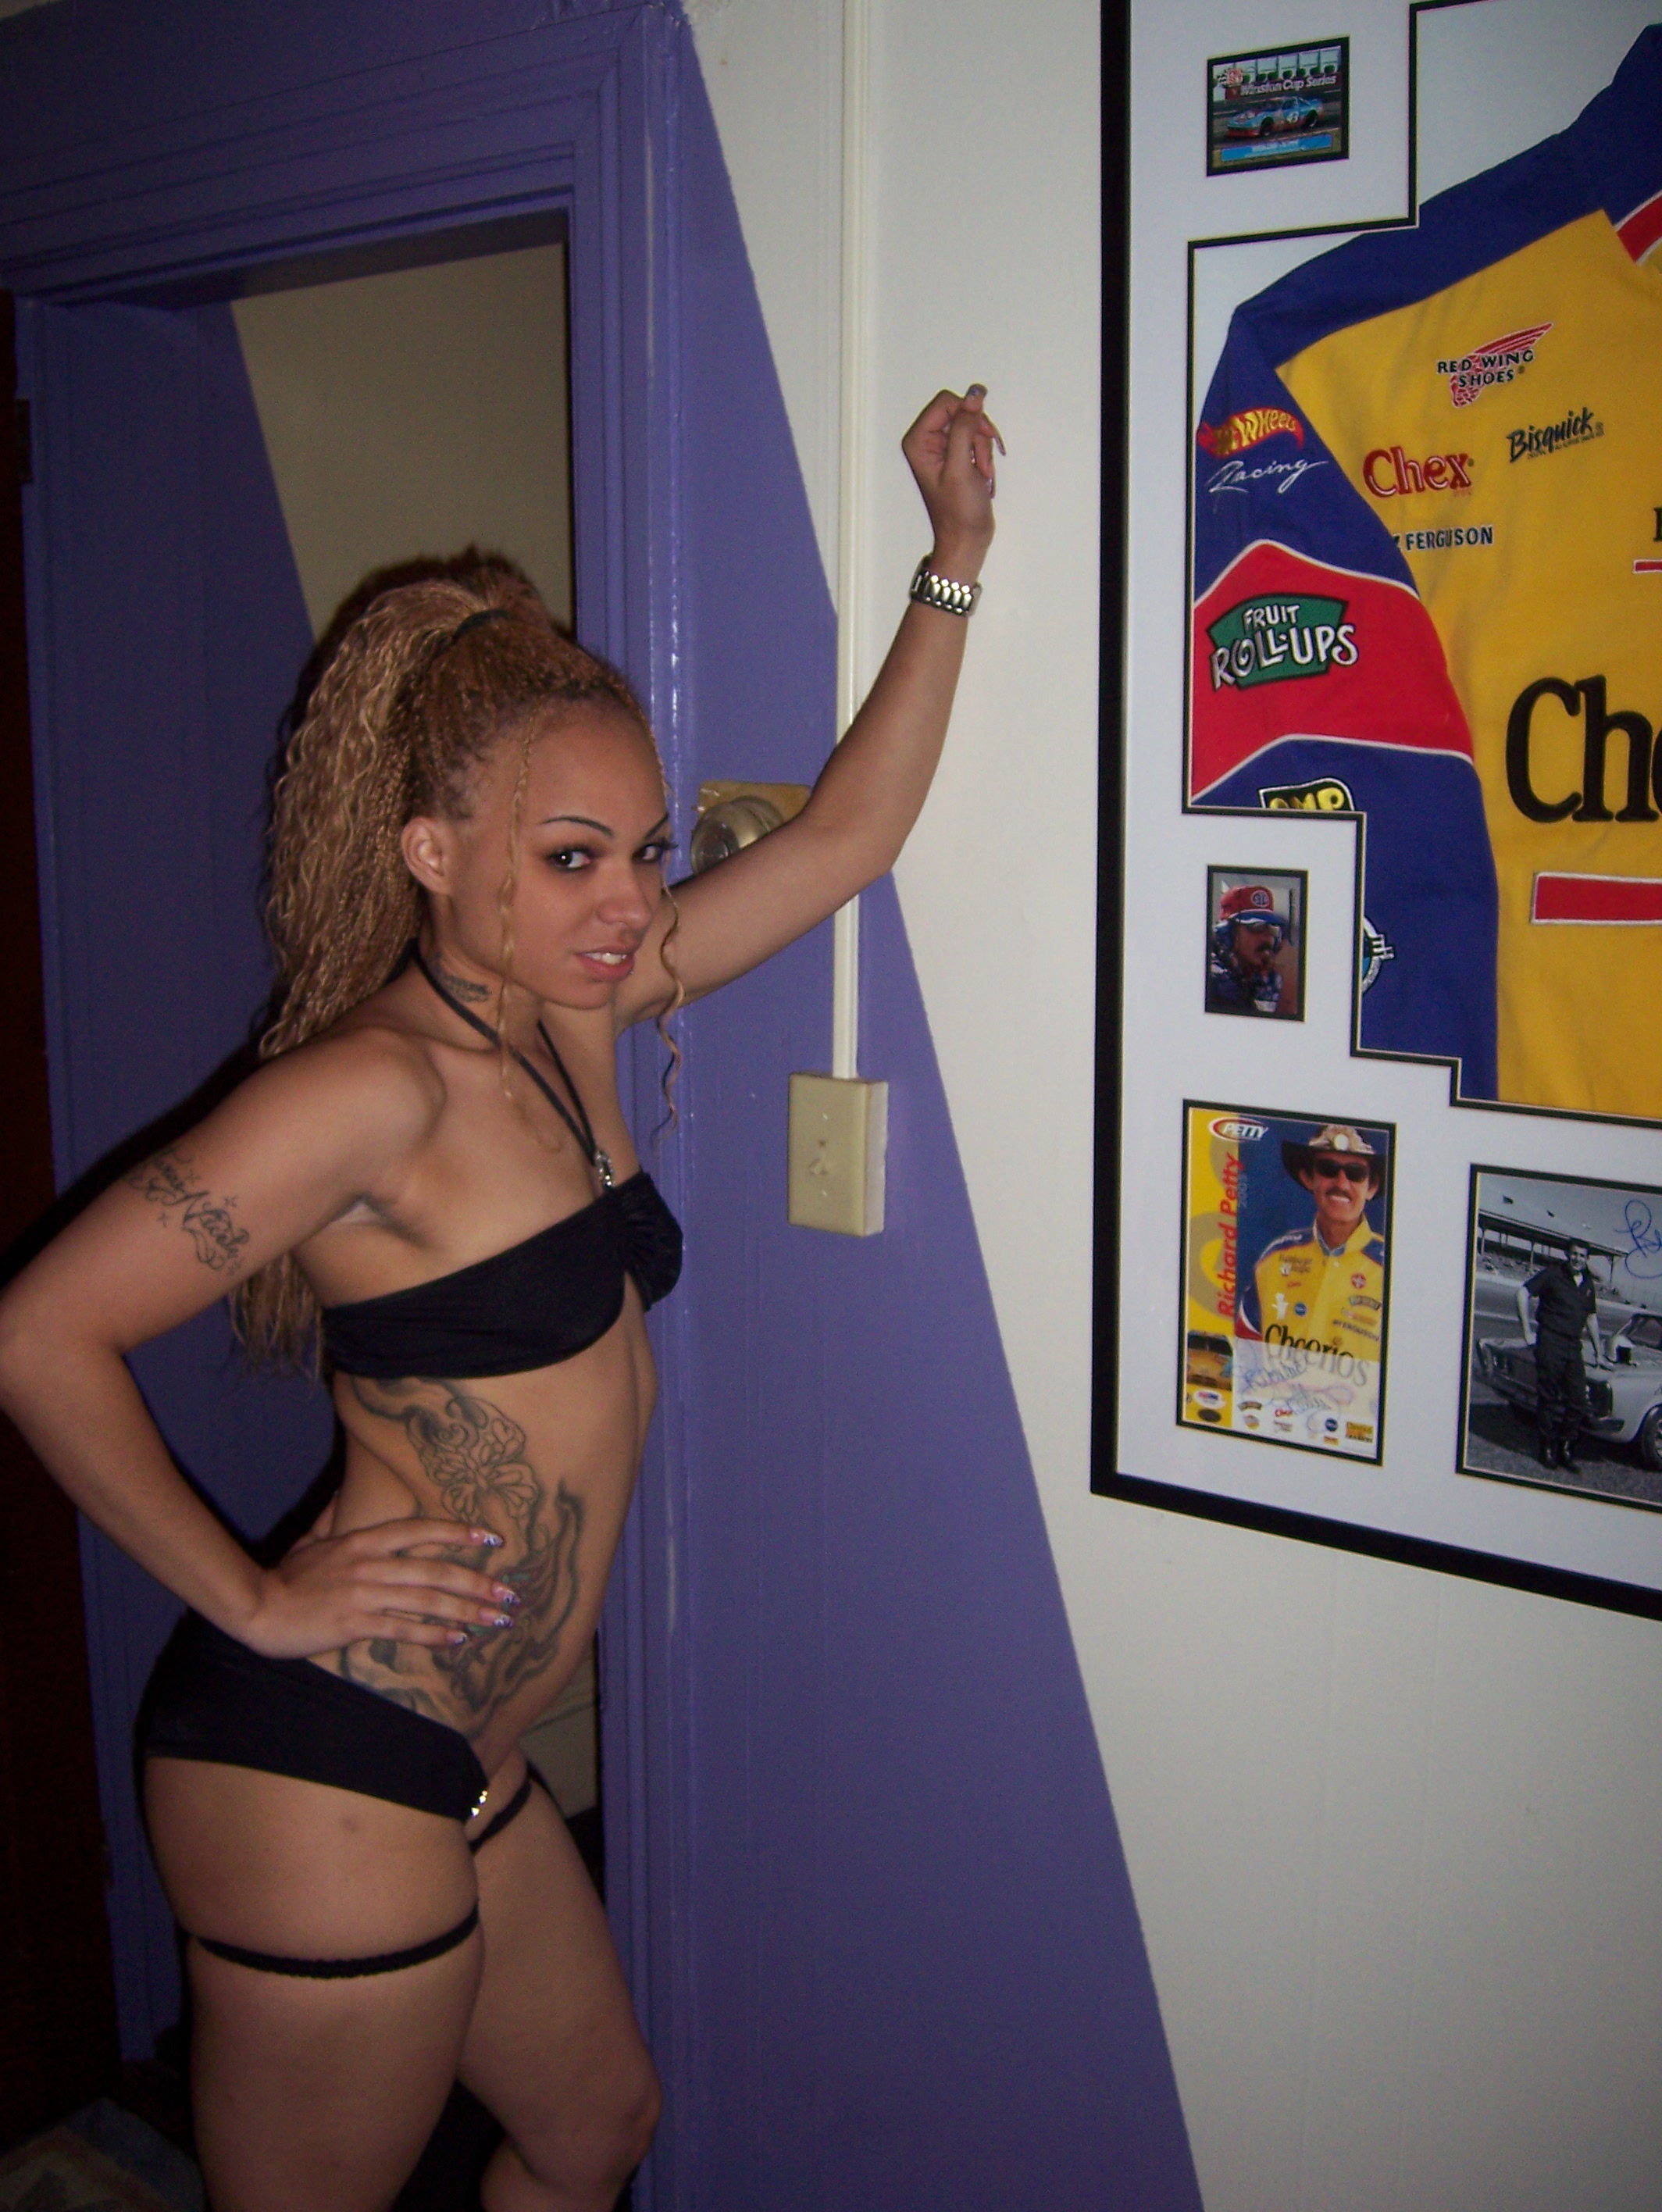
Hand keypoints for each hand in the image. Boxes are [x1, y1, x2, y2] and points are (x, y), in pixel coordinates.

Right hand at [241, 1510, 519, 1658]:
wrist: (257, 1607)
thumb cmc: (286, 1576)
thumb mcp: (312, 1538)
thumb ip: (333, 1517)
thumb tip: (342, 1495)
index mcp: (363, 1540)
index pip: (420, 1530)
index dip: (457, 1533)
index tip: (490, 1538)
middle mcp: (370, 1563)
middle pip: (436, 1569)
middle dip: (477, 1582)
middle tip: (509, 1594)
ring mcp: (364, 1594)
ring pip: (427, 1600)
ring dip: (466, 1610)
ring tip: (496, 1620)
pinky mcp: (355, 1624)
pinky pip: (403, 1628)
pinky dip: (433, 1634)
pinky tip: (457, 1640)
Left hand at [901, 385, 1002, 581]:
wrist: (966, 540)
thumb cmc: (959, 510)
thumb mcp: (961, 465)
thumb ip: (965, 426)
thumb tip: (975, 393)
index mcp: (918, 440)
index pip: (946, 402)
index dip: (967, 413)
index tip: (981, 435)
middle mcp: (927, 440)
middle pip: (961, 412)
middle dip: (978, 435)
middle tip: (983, 462)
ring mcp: (942, 449)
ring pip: (972, 426)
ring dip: (983, 449)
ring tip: (982, 475)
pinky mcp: (957, 457)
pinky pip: (976, 441)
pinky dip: (984, 456)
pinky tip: (983, 477)